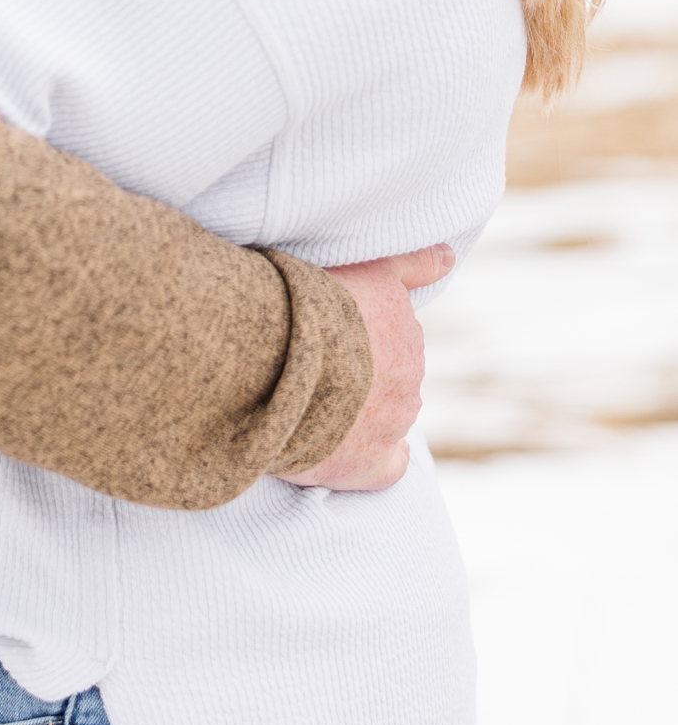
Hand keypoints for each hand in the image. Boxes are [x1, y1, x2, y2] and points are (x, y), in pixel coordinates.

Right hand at [279, 244, 453, 490]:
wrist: (273, 354)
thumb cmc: (306, 303)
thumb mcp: (365, 267)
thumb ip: (412, 264)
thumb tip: (451, 257)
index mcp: (405, 328)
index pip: (396, 335)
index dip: (364, 336)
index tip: (337, 337)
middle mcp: (410, 375)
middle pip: (391, 375)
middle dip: (361, 373)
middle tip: (315, 365)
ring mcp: (394, 421)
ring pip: (388, 415)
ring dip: (359, 411)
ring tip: (312, 401)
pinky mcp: (370, 462)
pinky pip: (387, 467)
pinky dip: (373, 461)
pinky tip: (350, 452)